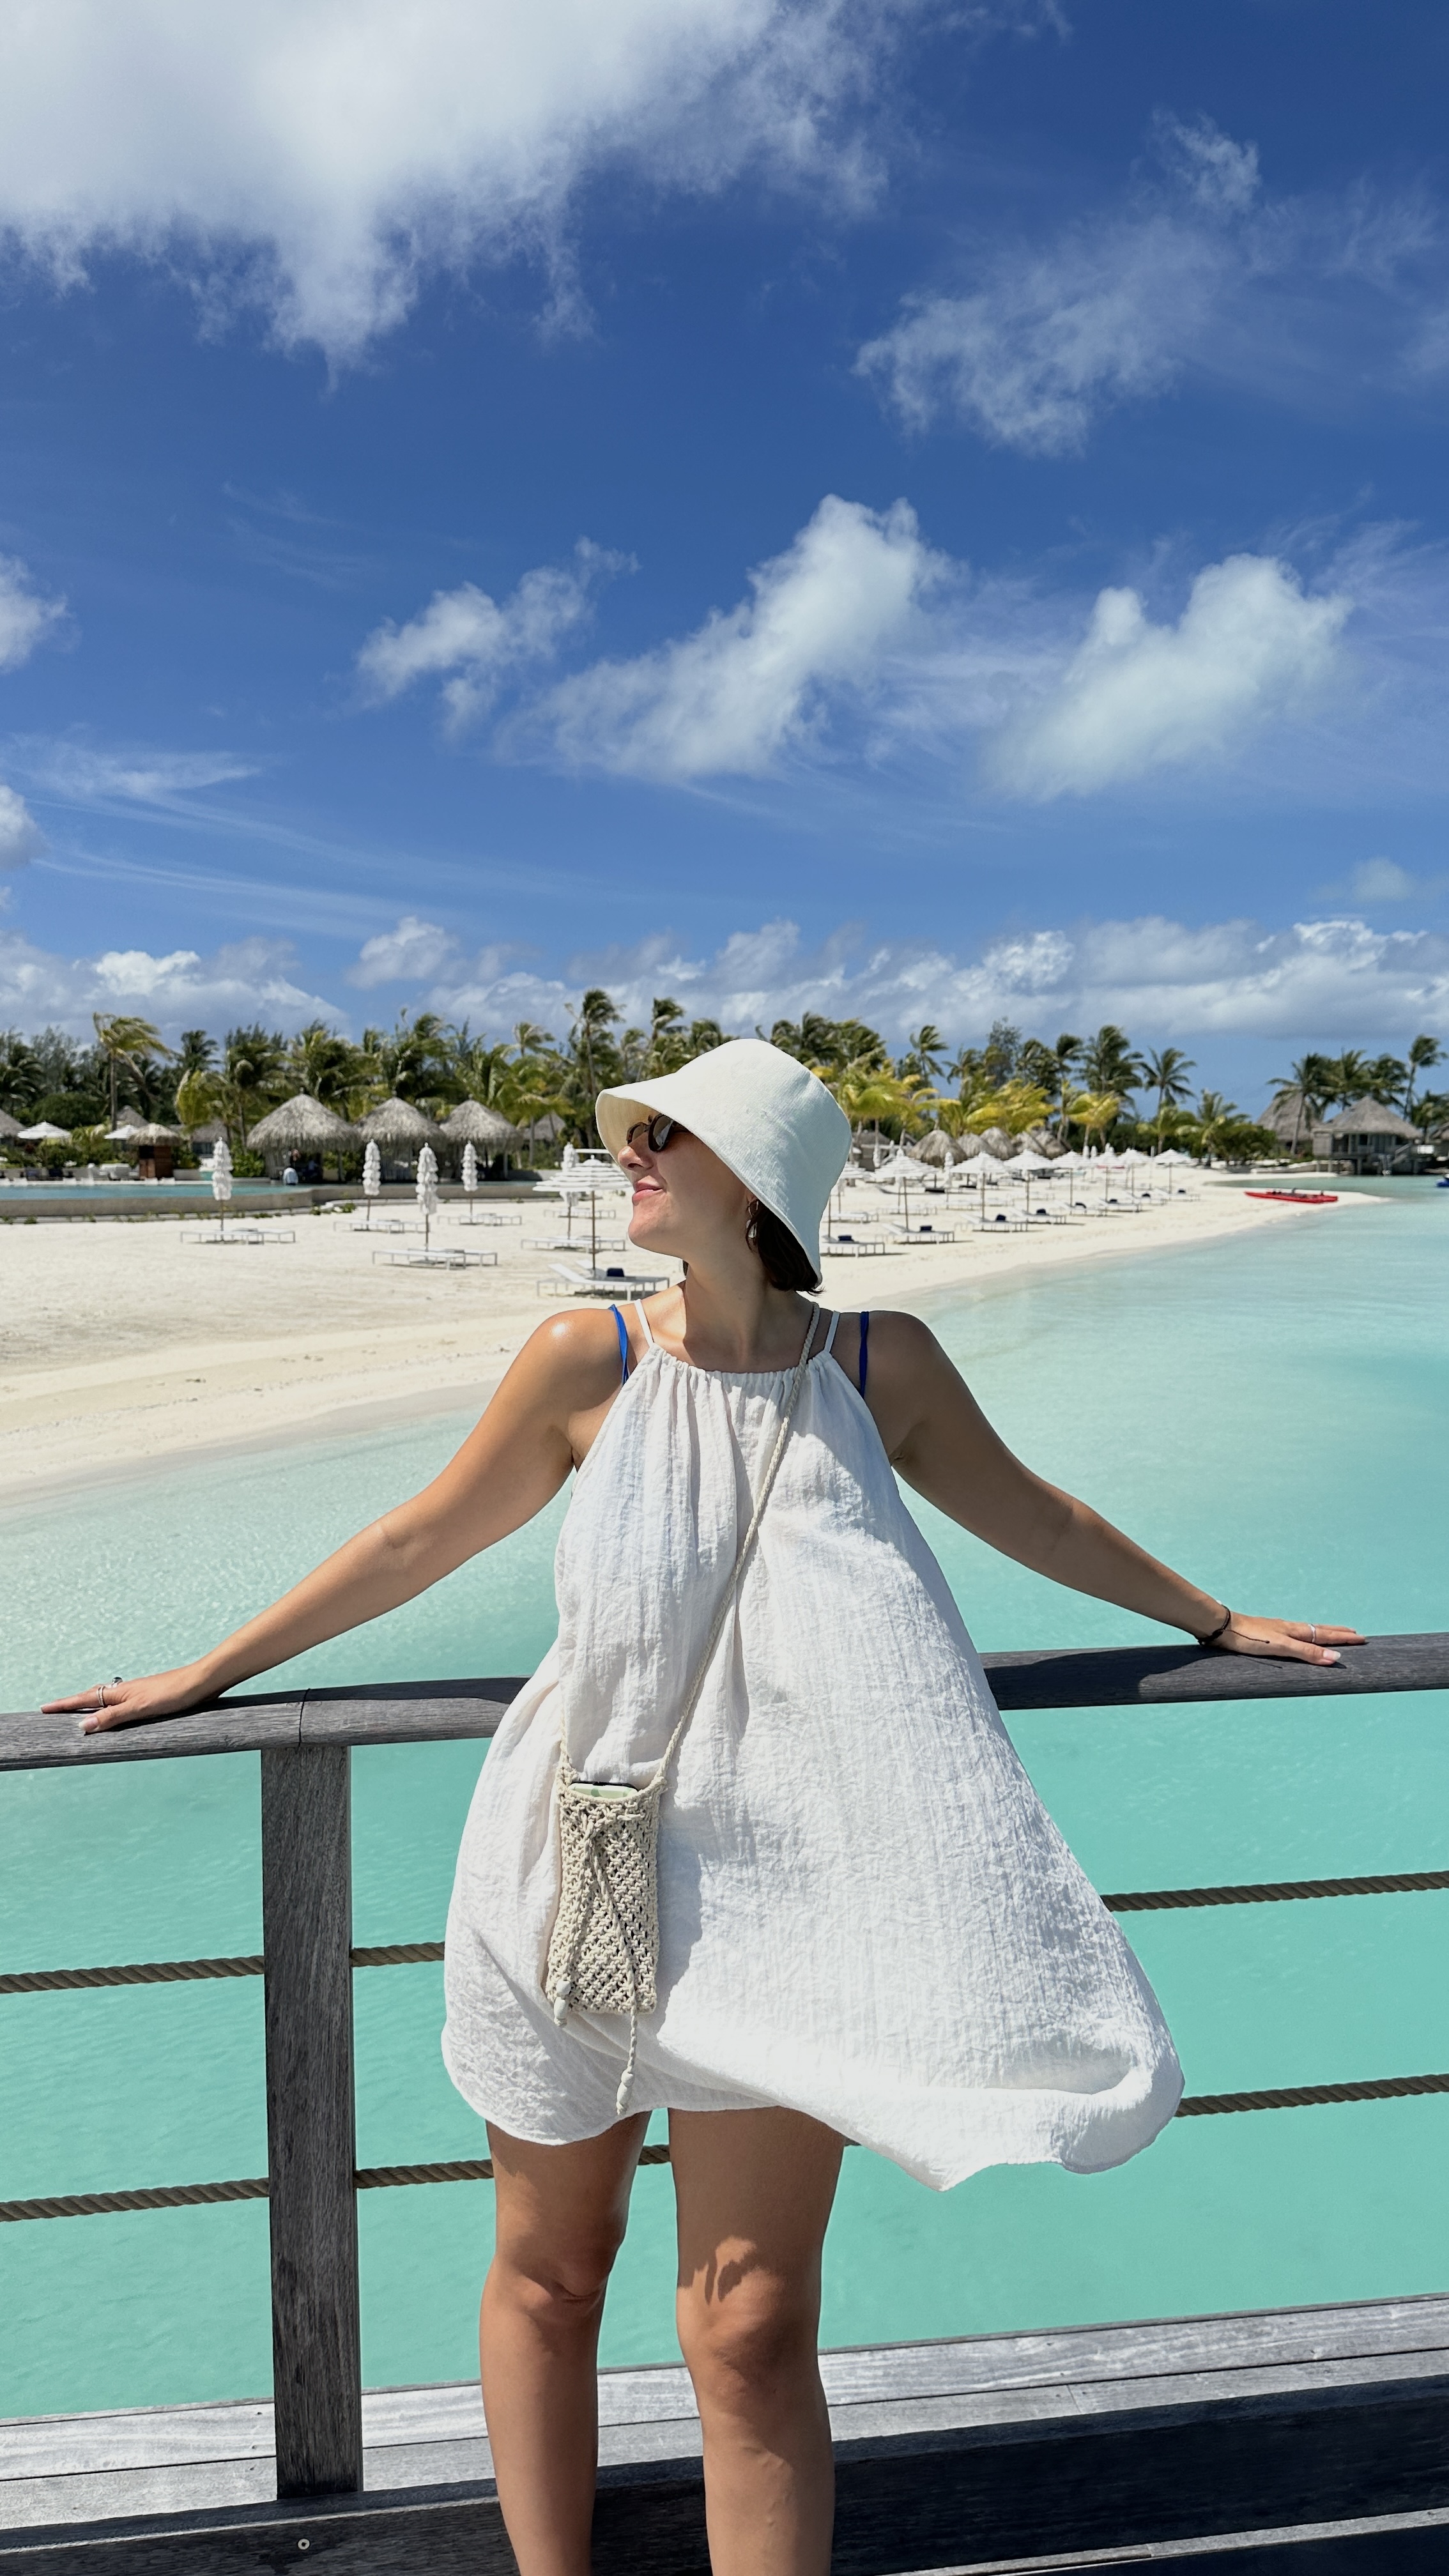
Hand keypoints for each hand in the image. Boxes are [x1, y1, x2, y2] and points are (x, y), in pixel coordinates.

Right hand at [42, 1667, 214, 1733]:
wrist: (201, 1681)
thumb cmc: (173, 1694)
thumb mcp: (140, 1709)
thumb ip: (112, 1717)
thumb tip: (82, 1726)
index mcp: (119, 1693)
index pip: (84, 1699)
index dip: (64, 1705)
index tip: (44, 1708)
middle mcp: (125, 1690)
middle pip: (92, 1696)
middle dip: (73, 1703)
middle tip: (55, 1709)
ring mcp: (137, 1692)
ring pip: (106, 1698)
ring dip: (91, 1704)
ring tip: (79, 1710)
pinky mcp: (150, 1696)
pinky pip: (121, 1702)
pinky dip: (109, 1707)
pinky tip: (117, 1711)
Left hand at [1214, 1616, 1362, 1666]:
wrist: (1222, 1627)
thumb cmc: (1249, 1637)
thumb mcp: (1281, 1647)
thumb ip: (1306, 1652)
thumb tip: (1335, 1657)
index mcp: (1294, 1631)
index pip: (1325, 1634)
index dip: (1343, 1638)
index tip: (1362, 1638)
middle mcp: (1289, 1628)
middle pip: (1319, 1630)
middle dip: (1338, 1633)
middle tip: (1356, 1634)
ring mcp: (1278, 1630)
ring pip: (1307, 1630)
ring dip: (1323, 1632)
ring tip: (1333, 1633)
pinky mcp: (1267, 1634)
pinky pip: (1295, 1635)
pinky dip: (1307, 1636)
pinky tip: (1299, 1637)